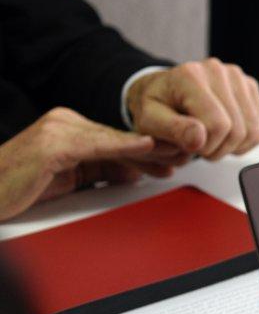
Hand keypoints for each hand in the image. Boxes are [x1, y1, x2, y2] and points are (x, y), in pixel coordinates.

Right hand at [0, 108, 169, 220]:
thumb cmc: (20, 189)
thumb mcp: (72, 180)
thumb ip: (101, 171)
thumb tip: (135, 171)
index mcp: (68, 130)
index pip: (118, 139)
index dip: (149, 150)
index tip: (175, 156)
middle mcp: (64, 124)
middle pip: (119, 138)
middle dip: (154, 149)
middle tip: (183, 157)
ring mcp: (56, 131)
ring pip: (112, 140)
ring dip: (146, 150)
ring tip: (173, 156)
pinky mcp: (50, 145)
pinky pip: (94, 145)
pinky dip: (121, 147)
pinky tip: (145, 148)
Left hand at [126, 58, 258, 160]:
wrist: (165, 92)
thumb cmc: (156, 107)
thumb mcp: (150, 122)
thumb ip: (173, 130)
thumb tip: (199, 138)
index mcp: (190, 76)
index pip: (217, 125)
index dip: (205, 147)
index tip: (189, 145)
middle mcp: (217, 70)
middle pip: (237, 131)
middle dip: (218, 148)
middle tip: (199, 145)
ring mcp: (237, 76)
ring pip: (253, 132)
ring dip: (232, 147)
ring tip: (211, 140)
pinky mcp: (250, 86)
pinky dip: (243, 141)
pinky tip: (224, 135)